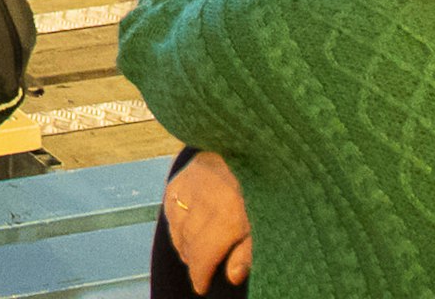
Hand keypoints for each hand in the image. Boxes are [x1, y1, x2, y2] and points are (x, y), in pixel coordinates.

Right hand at [164, 151, 252, 286]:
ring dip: (185, 246)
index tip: (202, 287)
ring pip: (178, 230)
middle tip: (200, 274)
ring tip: (195, 255)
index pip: (204, 255)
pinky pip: (170, 212)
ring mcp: (187, 189)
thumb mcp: (264, 225)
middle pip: (190, 244)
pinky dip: (177, 226)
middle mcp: (202, 202)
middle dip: (194, 263)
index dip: (201, 275)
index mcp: (227, 215)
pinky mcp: (176, 182)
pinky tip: (187, 232)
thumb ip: (247, 252)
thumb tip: (233, 277)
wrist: (244, 149)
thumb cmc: (259, 191)